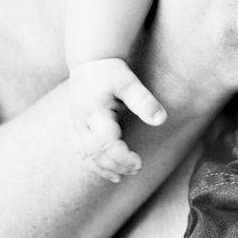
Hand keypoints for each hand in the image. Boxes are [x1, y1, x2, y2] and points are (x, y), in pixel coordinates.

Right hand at [68, 59, 166, 183]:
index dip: (122, 157)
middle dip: (116, 165)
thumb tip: (161, 120)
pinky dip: (93, 165)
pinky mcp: (76, 128)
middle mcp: (82, 122)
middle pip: (96, 154)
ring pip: (86, 156)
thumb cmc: (110, 71)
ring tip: (123, 176)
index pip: (106, 143)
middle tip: (137, 169)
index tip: (139, 162)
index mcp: (95, 112)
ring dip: (104, 169)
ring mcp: (77, 126)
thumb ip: (144, 101)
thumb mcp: (129, 82)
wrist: (89, 61)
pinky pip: (81, 153)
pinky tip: (108, 172)